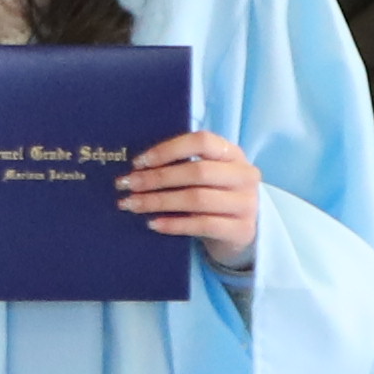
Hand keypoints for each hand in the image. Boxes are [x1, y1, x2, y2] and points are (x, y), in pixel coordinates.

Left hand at [121, 128, 260, 269]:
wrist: (242, 232)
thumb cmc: (215, 196)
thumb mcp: (207, 176)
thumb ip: (182, 166)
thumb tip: (137, 167)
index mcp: (233, 154)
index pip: (202, 141)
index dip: (168, 150)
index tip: (139, 161)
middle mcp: (244, 175)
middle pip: (197, 172)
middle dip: (157, 178)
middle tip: (127, 184)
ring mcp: (246, 204)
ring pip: (197, 199)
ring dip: (159, 201)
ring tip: (133, 204)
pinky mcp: (241, 230)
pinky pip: (202, 225)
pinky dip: (174, 224)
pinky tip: (153, 223)